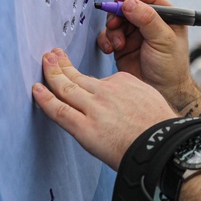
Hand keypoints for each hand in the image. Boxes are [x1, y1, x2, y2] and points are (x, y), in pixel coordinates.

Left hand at [33, 48, 176, 169]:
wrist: (164, 145)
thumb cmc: (161, 127)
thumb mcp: (150, 97)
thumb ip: (132, 94)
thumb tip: (124, 100)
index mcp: (123, 81)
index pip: (98, 80)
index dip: (85, 80)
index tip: (76, 75)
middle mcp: (106, 91)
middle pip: (77, 76)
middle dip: (62, 64)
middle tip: (52, 55)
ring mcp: (94, 108)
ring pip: (65, 88)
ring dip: (51, 73)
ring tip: (44, 64)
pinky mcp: (85, 128)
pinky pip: (59, 110)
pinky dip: (45, 99)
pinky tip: (36, 90)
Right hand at [96, 0, 194, 107]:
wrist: (162, 93)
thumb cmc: (171, 67)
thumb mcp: (163, 40)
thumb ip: (147, 19)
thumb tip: (128, 2)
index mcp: (166, 17)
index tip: (120, 0)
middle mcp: (149, 24)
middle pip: (127, 8)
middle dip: (118, 15)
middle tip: (114, 24)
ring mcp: (135, 35)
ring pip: (116, 22)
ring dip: (113, 30)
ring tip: (118, 44)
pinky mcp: (123, 47)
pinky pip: (109, 36)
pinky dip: (106, 40)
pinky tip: (110, 49)